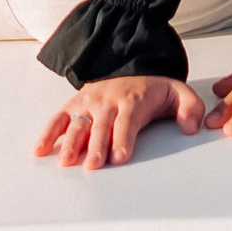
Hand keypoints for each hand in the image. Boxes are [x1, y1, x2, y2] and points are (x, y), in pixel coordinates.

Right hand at [34, 75, 205, 169]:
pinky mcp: (76, 105)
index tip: (120, 156)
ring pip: (78, 124)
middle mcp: (107, 102)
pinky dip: (48, 134)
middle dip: (96, 146)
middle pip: (101, 127)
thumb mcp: (179, 92)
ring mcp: (89, 104)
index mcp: (132, 101)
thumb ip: (190, 108)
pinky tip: (41, 151)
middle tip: (94, 165)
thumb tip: (191, 127)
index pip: (127, 122)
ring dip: (71, 143)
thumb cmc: (153, 89)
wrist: (130, 65)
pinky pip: (59, 119)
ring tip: (66, 162)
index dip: (123, 139)